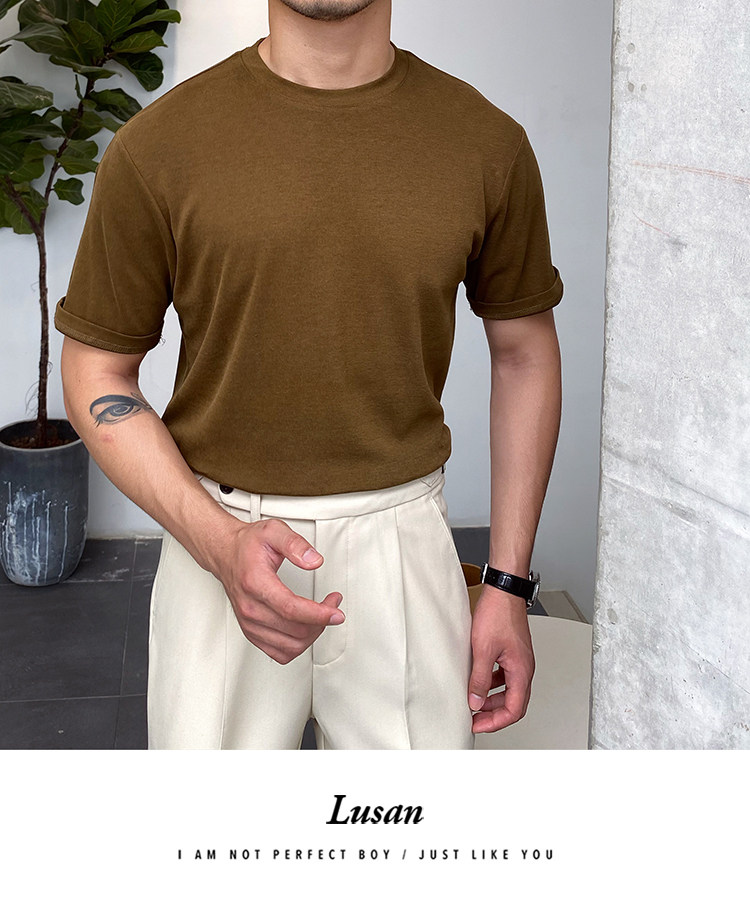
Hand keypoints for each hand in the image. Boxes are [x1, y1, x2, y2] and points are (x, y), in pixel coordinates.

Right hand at [213, 517, 344, 664]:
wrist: (226, 553)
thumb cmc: (247, 545)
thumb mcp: (273, 531)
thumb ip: (295, 544)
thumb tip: (314, 561)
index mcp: (255, 584)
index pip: (291, 610)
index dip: (319, 615)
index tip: (336, 613)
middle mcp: (250, 608)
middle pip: (295, 631)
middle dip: (322, 620)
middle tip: (332, 604)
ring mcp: (250, 623)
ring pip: (290, 647)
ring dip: (313, 634)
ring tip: (322, 616)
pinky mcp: (252, 632)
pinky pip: (280, 653)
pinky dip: (299, 646)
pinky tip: (307, 629)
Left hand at [468, 585, 534, 733]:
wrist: (503, 591)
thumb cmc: (498, 614)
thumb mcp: (483, 650)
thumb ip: (479, 679)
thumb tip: (475, 701)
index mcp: (521, 670)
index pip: (514, 709)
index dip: (496, 722)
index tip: (478, 725)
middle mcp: (524, 667)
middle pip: (514, 703)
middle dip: (494, 715)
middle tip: (475, 719)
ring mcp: (519, 660)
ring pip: (509, 690)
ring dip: (493, 700)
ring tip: (474, 703)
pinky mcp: (512, 652)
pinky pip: (505, 676)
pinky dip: (493, 684)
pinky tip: (479, 682)